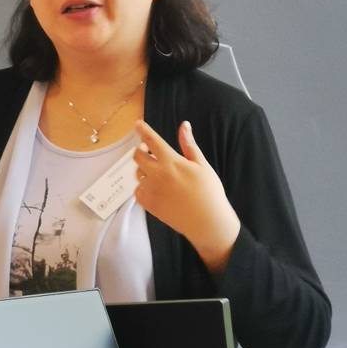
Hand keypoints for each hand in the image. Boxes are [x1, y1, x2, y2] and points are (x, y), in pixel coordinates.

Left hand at [134, 119, 240, 272]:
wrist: (207, 222)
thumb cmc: (209, 192)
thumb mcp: (202, 165)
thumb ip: (189, 144)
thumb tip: (184, 125)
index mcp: (171, 162)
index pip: (152, 141)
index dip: (143, 130)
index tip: (137, 124)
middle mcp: (157, 174)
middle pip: (138, 156)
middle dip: (141, 150)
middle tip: (149, 151)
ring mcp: (151, 190)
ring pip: (138, 173)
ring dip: (144, 169)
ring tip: (158, 172)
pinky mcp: (149, 204)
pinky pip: (138, 190)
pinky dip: (143, 186)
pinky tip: (155, 188)